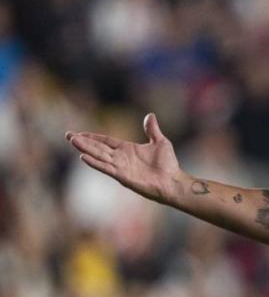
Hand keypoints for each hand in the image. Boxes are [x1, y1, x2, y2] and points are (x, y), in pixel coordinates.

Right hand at [66, 113, 184, 203]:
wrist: (173, 181)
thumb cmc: (168, 164)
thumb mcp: (160, 142)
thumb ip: (152, 129)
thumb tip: (150, 115)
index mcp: (127, 149)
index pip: (106, 141)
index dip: (93, 137)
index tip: (79, 133)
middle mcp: (121, 158)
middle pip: (98, 147)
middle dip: (83, 141)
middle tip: (68, 135)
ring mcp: (120, 167)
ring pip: (99, 156)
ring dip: (85, 148)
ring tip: (72, 141)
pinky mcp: (122, 176)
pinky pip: (106, 168)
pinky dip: (95, 163)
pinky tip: (83, 157)